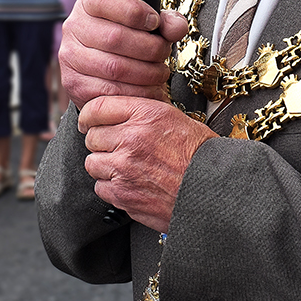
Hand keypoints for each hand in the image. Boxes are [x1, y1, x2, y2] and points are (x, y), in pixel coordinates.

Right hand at [58, 0, 189, 110]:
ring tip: (159, 72)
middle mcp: (74, 27)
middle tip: (164, 53)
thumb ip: (166, 21)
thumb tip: (176, 28)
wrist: (104, 65)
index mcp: (90, 3)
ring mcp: (70, 57)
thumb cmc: (130, 35)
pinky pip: (110, 92)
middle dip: (149, 48)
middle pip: (115, 38)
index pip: (106, 1)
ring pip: (114, 67)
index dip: (135, 12)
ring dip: (146, 73)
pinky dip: (136, 93)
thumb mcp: (147, 20)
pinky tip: (149, 88)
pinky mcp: (75, 84)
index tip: (154, 22)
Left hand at [79, 94, 215, 232]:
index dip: (89, 116)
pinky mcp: (122, 192)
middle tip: (118, 148)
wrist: (211, 189)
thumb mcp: (175, 119)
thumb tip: (117, 113)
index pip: (97, 108)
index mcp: (146, 114)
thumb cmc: (200, 155)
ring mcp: (123, 167)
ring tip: (126, 168)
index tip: (89, 122)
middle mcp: (131, 137)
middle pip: (92, 137)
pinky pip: (100, 187)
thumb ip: (142, 114)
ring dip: (105, 165)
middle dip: (102, 143)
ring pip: (92, 162)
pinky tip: (131, 184)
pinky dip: (112, 187)